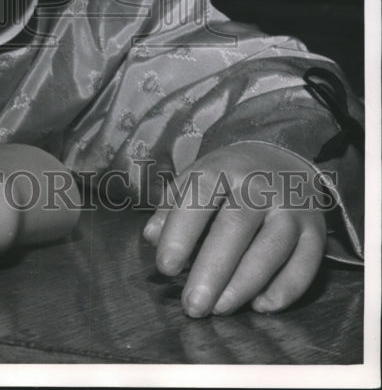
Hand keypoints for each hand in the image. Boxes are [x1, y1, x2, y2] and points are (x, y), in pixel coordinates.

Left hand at [142, 142, 327, 316]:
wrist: (282, 159)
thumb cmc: (227, 178)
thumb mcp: (195, 178)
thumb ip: (171, 207)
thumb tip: (151, 237)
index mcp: (223, 167)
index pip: (199, 196)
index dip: (181, 233)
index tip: (166, 267)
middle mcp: (260, 186)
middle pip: (235, 229)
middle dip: (211, 271)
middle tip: (192, 306)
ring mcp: (292, 209)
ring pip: (270, 251)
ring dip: (243, 285)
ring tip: (218, 309)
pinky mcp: (316, 232)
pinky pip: (304, 267)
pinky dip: (284, 291)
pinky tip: (260, 307)